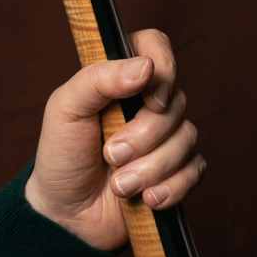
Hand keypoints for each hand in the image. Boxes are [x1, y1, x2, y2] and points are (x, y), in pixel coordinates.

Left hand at [23, 29, 205, 250]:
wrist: (67, 212)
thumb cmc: (61, 152)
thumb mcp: (66, 109)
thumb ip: (99, 79)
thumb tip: (146, 66)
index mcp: (118, 76)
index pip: (155, 45)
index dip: (164, 67)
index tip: (149, 98)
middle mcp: (146, 101)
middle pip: (175, 102)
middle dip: (143, 136)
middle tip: (110, 154)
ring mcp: (165, 135)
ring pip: (187, 139)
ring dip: (150, 168)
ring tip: (119, 184)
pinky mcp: (178, 170)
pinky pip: (195, 171)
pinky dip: (168, 188)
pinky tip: (144, 198)